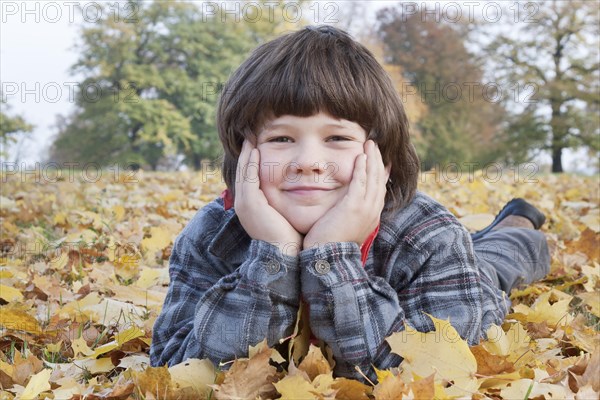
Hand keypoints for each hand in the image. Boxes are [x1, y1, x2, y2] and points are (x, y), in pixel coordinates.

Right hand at [234, 140, 303, 256]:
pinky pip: (249, 177)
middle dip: (245, 155)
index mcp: (251, 207)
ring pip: (243, 172)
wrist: (283, 255)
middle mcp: (244, 204)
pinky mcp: (251, 202)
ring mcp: (245, 203)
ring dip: (247, 154)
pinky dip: (251, 163)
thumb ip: (283, 203)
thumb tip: (297, 193)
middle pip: (242, 173)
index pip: (248, 180)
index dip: (250, 164)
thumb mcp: (282, 217)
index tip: (256, 149)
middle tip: (249, 139)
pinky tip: (256, 150)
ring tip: (250, 140)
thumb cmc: (288, 238)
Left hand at [303, 140, 389, 248]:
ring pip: (373, 178)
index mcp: (371, 218)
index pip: (380, 191)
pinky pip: (361, 182)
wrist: (327, 259)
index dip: (381, 175)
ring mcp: (365, 210)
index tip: (382, 162)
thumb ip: (348, 217)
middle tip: (376, 147)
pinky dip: (362, 168)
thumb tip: (344, 210)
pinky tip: (361, 156)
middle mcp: (372, 212)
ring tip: (370, 144)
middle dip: (378, 162)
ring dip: (372, 159)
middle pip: (380, 181)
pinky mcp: (354, 207)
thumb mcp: (344, 229)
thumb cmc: (329, 246)